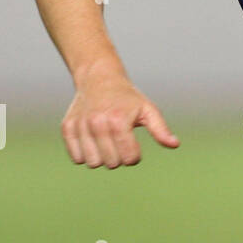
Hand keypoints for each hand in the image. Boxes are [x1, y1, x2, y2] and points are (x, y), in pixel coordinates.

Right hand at [61, 68, 179, 167]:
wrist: (99, 80)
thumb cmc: (128, 98)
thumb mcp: (148, 110)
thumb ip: (160, 130)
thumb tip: (174, 144)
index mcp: (118, 120)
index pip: (129, 158)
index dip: (134, 156)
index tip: (134, 144)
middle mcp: (97, 123)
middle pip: (111, 163)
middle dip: (119, 157)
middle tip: (119, 140)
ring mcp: (80, 125)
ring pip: (93, 163)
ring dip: (102, 157)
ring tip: (106, 141)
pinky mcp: (67, 128)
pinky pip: (76, 158)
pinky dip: (85, 154)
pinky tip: (92, 140)